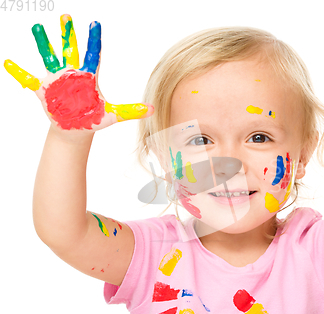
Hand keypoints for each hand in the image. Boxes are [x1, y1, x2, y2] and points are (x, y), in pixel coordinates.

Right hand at [4, 14, 153, 133]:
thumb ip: (132, 110)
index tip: (95, 24)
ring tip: (38, 26)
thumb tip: (153, 109)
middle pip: (70, 49)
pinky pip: (28, 79)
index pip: (93, 55)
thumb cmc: (93, 120)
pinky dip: (18, 72)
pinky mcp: (43, 90)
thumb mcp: (113, 115)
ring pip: (49, 57)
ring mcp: (57, 80)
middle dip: (69, 34)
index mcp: (89, 77)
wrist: (76, 130)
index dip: (93, 40)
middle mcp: (72, 74)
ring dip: (44, 43)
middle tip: (67, 16)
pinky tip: (8, 62)